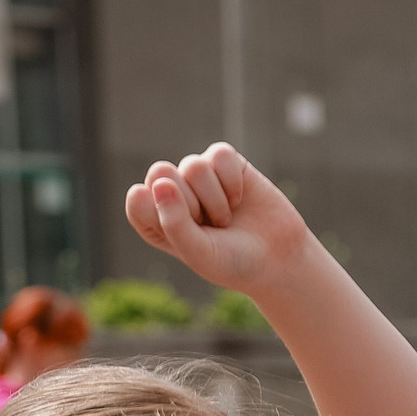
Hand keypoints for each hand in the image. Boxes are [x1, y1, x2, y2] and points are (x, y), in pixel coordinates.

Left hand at [122, 144, 312, 296]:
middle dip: (189, 202)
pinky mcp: (225, 163)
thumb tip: (160, 182)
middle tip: (208, 225)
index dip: (162, 212)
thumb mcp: (199, 252)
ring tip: (226, 218)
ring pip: (193, 165)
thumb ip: (173, 223)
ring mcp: (198, 177)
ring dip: (214, 197)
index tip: (187, 231)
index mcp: (155, 220)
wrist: (277, 259)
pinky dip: (232, 180)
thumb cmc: (231, 261)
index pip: (138, 199)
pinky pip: (220, 154)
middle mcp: (173, 194)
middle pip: (160, 172)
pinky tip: (239, 199)